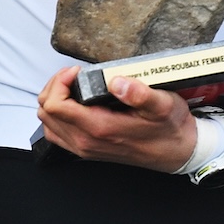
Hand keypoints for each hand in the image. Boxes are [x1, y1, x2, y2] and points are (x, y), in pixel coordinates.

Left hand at [34, 65, 200, 172]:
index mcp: (100, 128)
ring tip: (73, 86)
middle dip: (55, 87)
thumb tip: (117, 81)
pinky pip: (57, 133)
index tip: (78, 71)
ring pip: (48, 123)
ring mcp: (85, 148)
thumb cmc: (170, 128)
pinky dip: (58, 115)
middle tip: (75, 75)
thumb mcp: (163, 104)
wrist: (177, 152)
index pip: (56, 105)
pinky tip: (76, 103)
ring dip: (55, 100)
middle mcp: (86, 141)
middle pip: (46, 112)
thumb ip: (139, 93)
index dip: (60, 81)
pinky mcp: (87, 150)